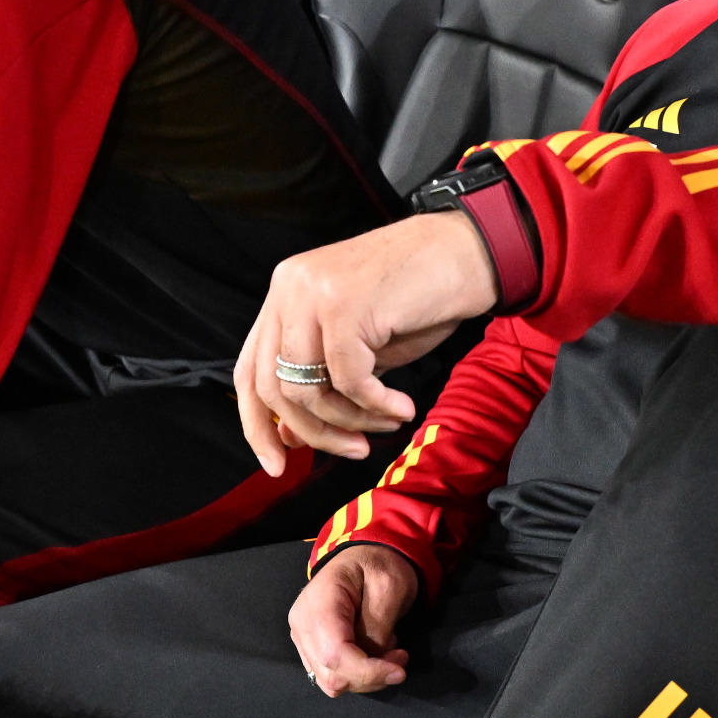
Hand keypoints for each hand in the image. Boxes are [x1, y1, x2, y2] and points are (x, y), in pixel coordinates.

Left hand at [236, 212, 498, 473]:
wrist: (468, 252)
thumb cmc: (420, 296)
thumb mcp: (361, 348)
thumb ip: (323, 383)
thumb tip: (290, 434)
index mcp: (285, 293)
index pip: (249, 370)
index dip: (256, 426)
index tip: (277, 465)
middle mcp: (289, 288)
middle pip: (270, 385)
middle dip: (311, 432)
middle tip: (352, 450)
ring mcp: (312, 293)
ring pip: (304, 388)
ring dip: (348, 420)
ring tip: (384, 423)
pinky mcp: (344, 305)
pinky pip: (349, 379)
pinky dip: (376, 404)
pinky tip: (402, 407)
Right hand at [288, 544, 421, 695]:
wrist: (364, 557)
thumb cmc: (377, 565)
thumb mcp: (388, 586)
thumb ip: (378, 626)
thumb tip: (374, 661)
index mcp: (318, 604)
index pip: (335, 654)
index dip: (368, 672)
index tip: (400, 671)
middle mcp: (302, 626)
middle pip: (331, 674)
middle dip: (371, 677)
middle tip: (400, 658)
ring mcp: (303, 639)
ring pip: (331, 683)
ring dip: (366, 678)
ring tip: (388, 653)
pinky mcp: (311, 649)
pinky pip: (332, 676)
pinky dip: (358, 675)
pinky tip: (374, 655)